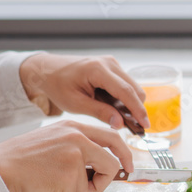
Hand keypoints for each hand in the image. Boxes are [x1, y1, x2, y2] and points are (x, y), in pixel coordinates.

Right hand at [0, 120, 133, 191]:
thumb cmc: (19, 159)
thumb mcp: (53, 140)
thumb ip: (77, 148)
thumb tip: (99, 168)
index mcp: (74, 127)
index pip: (112, 136)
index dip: (124, 153)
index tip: (127, 166)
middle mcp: (78, 138)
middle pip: (111, 163)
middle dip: (106, 180)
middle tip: (97, 187)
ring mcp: (74, 157)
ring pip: (88, 186)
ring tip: (48, 186)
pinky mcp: (68, 176)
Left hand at [19, 54, 149, 129]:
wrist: (46, 70)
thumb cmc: (57, 85)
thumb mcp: (75, 103)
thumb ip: (100, 112)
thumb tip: (120, 124)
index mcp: (98, 69)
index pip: (126, 91)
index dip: (138, 109)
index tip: (145, 124)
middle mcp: (109, 63)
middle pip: (134, 89)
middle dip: (136, 109)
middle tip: (133, 128)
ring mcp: (112, 63)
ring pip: (133, 87)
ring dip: (131, 104)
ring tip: (120, 119)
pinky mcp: (113, 67)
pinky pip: (126, 85)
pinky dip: (125, 98)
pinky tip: (115, 109)